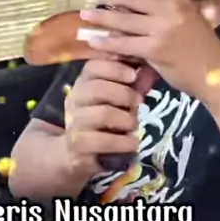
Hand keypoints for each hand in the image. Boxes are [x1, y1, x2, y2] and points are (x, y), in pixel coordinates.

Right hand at [63, 58, 143, 175]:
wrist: (83, 153)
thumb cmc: (107, 121)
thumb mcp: (118, 98)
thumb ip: (128, 83)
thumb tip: (145, 70)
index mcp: (83, 83)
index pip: (93, 66)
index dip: (115, 68)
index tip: (134, 75)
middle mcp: (74, 100)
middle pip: (96, 88)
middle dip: (124, 94)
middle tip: (139, 103)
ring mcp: (73, 123)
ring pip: (103, 114)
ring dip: (126, 119)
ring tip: (135, 125)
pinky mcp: (77, 146)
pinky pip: (102, 141)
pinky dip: (123, 142)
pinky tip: (132, 143)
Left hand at [80, 0, 219, 101]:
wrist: (216, 74)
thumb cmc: (202, 45)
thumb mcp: (189, 17)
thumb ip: (167, 6)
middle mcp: (169, 9)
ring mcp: (161, 29)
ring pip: (121, 20)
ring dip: (100, 18)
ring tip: (85, 15)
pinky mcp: (153, 50)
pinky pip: (123, 44)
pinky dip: (105, 43)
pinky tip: (94, 41)